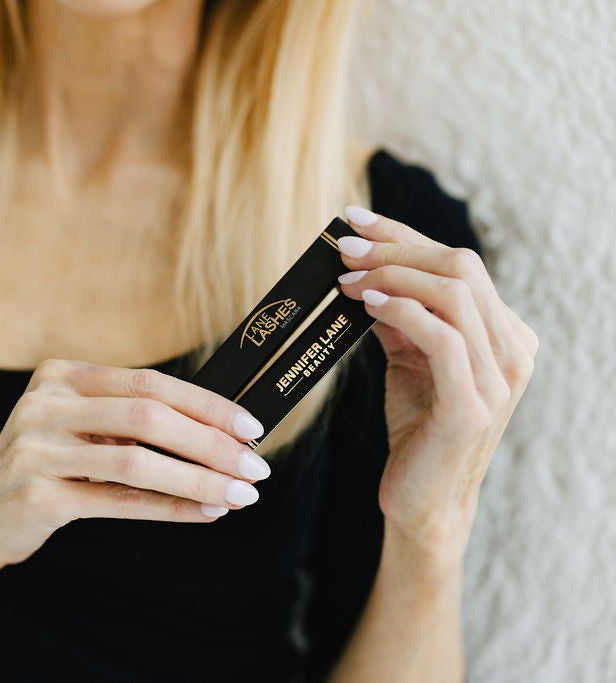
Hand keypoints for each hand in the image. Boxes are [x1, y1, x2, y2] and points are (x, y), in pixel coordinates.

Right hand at [0, 359, 271, 565]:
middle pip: (148, 416)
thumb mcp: (76, 426)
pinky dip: (170, 508)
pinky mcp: (37, 496)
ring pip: (137, 462)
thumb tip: (218, 430)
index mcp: (61, 375)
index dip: (206, 404)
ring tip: (238, 495)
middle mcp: (45, 404)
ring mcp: (37, 449)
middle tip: (254, 467)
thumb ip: (129, 418)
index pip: (149, 383)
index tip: (251, 426)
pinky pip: (118, 501)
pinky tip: (203, 513)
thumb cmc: (44, 466)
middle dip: (211, 442)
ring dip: (199, 480)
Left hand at [334, 205, 537, 567]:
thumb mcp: (410, 361)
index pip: (458, 263)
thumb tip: (365, 269)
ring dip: (391, 275)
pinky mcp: (473, 406)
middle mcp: (513, 350)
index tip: (353, 220)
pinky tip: (368, 304)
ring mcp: (500, 378)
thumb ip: (402, 317)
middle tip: (342, 248)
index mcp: (504, 334)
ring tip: (347, 278)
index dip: (404, 234)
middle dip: (395, 247)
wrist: (423, 502)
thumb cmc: (417, 429)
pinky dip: (403, 311)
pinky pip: (444, 338)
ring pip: (455, 293)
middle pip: (460, 266)